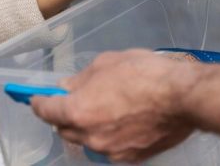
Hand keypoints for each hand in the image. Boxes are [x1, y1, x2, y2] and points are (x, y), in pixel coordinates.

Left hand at [30, 49, 219, 162]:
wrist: (183, 97)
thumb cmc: (145, 73)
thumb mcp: (108, 63)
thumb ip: (83, 78)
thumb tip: (69, 86)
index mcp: (78, 111)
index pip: (46, 111)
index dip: (39, 102)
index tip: (37, 98)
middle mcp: (90, 136)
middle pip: (65, 130)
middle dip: (65, 116)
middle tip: (77, 99)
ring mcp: (110, 151)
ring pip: (89, 140)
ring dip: (90, 127)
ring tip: (108, 109)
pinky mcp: (131, 158)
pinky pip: (111, 147)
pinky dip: (111, 135)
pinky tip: (126, 120)